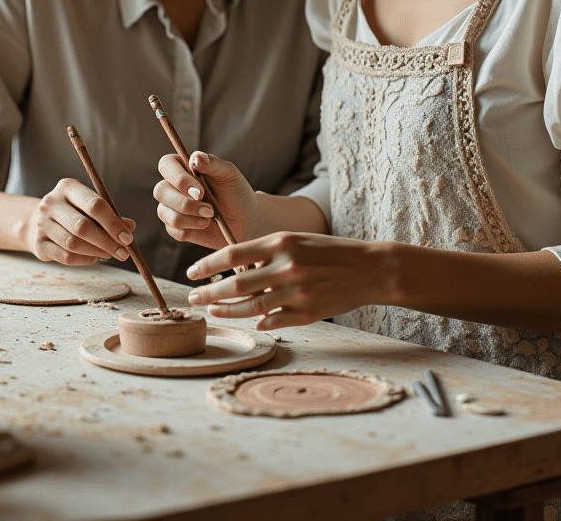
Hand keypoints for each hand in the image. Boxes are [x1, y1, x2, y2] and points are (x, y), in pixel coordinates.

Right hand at [24, 177, 136, 265]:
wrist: (39, 221)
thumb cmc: (74, 212)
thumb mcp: (91, 207)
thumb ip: (111, 216)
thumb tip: (130, 227)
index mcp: (67, 187)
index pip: (94, 204)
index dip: (113, 223)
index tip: (128, 238)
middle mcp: (51, 203)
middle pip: (82, 226)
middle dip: (107, 241)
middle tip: (123, 253)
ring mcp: (42, 223)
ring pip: (73, 243)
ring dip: (97, 252)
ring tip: (110, 254)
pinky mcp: (38, 243)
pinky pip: (65, 257)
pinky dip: (84, 260)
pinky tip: (94, 257)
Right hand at [154, 152, 259, 249]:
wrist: (245, 220)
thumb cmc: (236, 192)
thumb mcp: (228, 174)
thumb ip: (212, 163)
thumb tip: (195, 158)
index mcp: (183, 167)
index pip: (166, 165)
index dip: (178, 178)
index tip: (200, 191)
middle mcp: (172, 186)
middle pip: (160, 191)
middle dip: (184, 202)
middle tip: (209, 208)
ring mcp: (171, 207)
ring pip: (164, 212)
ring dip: (190, 216)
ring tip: (210, 215)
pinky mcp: (175, 227)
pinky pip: (173, 229)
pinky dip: (192, 228)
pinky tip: (205, 224)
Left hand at [184, 231, 392, 329]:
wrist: (369, 268)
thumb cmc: (329, 251)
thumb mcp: (296, 239)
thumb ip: (265, 250)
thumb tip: (234, 266)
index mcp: (280, 242)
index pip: (232, 254)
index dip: (207, 265)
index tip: (192, 272)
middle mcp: (285, 266)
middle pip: (235, 284)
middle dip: (209, 293)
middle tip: (193, 297)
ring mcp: (296, 292)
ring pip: (250, 307)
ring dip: (226, 310)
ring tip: (212, 310)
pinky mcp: (307, 313)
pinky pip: (273, 321)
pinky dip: (258, 322)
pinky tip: (250, 321)